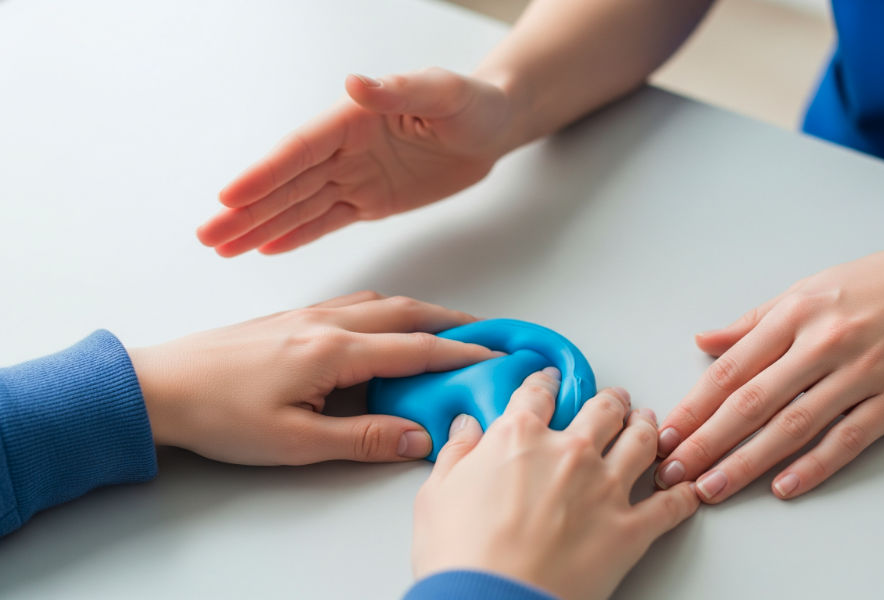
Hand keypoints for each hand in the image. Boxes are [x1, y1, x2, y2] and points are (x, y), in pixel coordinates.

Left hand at [128, 291, 500, 463]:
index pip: (414, 349)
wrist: (158, 387)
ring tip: (443, 325)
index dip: (460, 353)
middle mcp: (325, 323)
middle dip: (450, 321)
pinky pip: (351, 302)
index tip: (494, 354)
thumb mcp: (296, 442)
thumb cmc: (219, 415)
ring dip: (418, 310)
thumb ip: (364, 436)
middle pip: (404, 312)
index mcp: (333, 351)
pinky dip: (383, 307)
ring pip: (378, 301)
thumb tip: (419, 436)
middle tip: (485, 330)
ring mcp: (305, 315)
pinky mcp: (288, 318)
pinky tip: (380, 322)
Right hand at [196, 68, 512, 256]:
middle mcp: (345, 149)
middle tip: (207, 235)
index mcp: (353, 120)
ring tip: (223, 248)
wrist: (494, 127)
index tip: (230, 197)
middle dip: (248, 211)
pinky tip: (266, 247)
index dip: (265, 175)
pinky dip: (297, 235)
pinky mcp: (370, 200)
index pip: (300, 151)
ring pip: (300, 207)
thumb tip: (357, 83)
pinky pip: (327, 220)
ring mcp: (355, 176)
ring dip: (261, 227)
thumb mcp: (442, 92)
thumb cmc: (473, 102)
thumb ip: (400, 91)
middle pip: (288, 184)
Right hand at [413, 369, 699, 599]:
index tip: (549, 380)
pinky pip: (670, 505)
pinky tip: (686, 487)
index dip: (545, 383)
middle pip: (602, 410)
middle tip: (612, 399)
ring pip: (641, 441)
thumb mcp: (436, 495)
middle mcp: (570, 452)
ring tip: (647, 422)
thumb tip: (465, 428)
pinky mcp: (630, 530)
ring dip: (647, 427)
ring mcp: (605, 489)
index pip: (538, 394)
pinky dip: (682, 494)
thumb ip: (456, 454)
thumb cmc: (461, 555)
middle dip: (610, 400)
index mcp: (520, 437)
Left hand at [655, 222, 883, 500]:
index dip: (694, 407)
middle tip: (675, 472)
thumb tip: (704, 341)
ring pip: (793, 425)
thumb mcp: (806, 289)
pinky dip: (814, 466)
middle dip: (707, 442)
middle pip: (752, 402)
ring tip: (714, 487)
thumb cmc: (876, 283)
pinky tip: (783, 486)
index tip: (667, 435)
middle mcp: (822, 343)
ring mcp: (860, 372)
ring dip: (748, 462)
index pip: (731, 370)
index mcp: (794, 314)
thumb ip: (752, 322)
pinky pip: (848, 438)